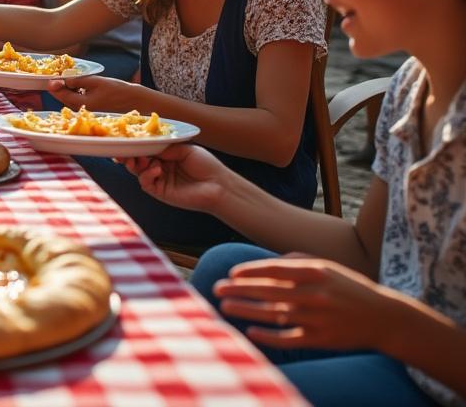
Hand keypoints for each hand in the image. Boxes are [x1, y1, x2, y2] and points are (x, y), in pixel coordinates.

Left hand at [47, 75, 145, 112]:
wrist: (135, 101)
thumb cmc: (118, 90)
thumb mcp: (96, 81)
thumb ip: (78, 81)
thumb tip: (63, 80)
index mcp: (82, 104)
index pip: (61, 95)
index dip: (54, 86)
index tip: (51, 78)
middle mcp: (83, 111)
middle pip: (64, 99)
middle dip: (60, 88)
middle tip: (59, 77)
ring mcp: (87, 112)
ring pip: (71, 101)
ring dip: (68, 91)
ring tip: (70, 79)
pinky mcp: (92, 111)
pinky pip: (79, 102)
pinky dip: (76, 94)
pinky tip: (80, 86)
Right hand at [122, 142, 229, 211]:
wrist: (218, 185)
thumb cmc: (206, 165)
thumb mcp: (185, 149)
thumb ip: (165, 147)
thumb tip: (148, 146)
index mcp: (166, 156)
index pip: (145, 149)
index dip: (135, 145)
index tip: (125, 139)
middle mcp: (160, 167)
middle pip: (137, 160)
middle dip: (128, 154)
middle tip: (123, 151)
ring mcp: (159, 180)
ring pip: (137, 171)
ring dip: (135, 164)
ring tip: (140, 159)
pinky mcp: (159, 192)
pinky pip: (145, 182)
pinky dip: (147, 174)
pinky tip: (157, 170)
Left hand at [215, 257, 402, 350]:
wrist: (385, 317)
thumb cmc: (349, 288)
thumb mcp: (328, 267)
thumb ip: (297, 261)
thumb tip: (264, 265)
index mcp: (317, 273)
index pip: (275, 269)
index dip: (250, 271)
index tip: (232, 273)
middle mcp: (315, 294)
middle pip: (268, 291)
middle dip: (239, 289)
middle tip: (216, 287)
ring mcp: (318, 318)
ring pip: (273, 314)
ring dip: (246, 310)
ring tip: (224, 306)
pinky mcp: (321, 339)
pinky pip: (289, 338)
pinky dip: (268, 336)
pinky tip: (250, 331)